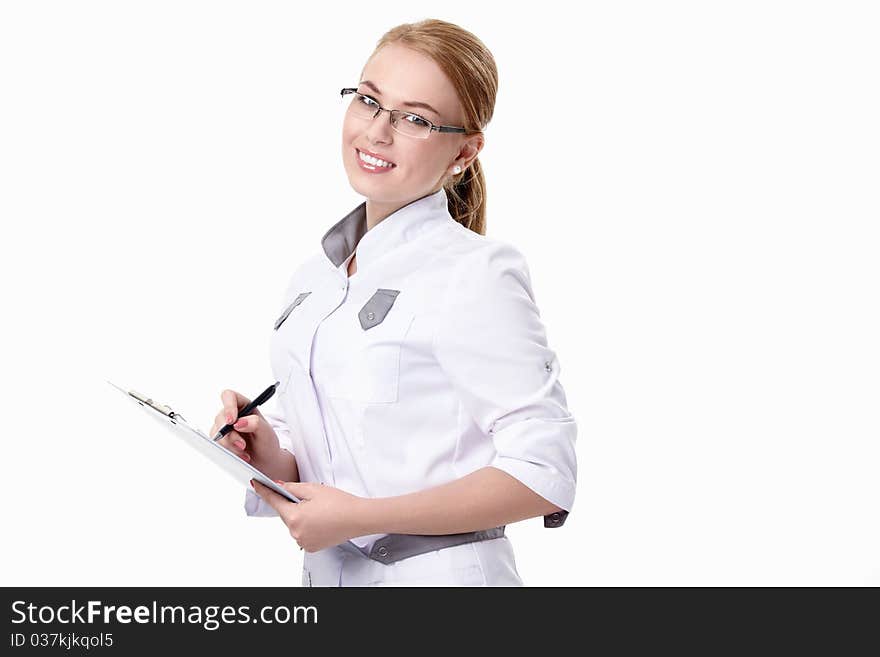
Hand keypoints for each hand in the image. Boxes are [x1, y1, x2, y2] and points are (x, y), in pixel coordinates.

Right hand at [210, 389, 288, 480]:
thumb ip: (255, 423)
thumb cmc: (267, 442)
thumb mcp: (266, 432)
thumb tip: (239, 422)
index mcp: (244, 405)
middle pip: (220, 417)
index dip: (228, 406)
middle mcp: (232, 414)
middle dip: (230, 434)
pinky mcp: (220, 440)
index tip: (232, 421)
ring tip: (245, 452)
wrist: (265, 460)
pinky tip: (241, 455)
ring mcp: (224, 427)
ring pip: (217, 433)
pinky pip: (217, 444)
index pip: (229, 396)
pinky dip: (229, 451)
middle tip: (242, 445)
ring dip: (230, 445)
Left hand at [252, 480, 366, 551]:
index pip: (273, 501)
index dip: (264, 491)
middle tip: (308, 497)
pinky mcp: (311, 546)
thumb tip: (279, 486)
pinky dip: (306, 526)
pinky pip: (302, 533)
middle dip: (291, 504)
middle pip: (285, 514)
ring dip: (300, 516)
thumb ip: (292, 487)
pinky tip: (320, 519)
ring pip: (294, 524)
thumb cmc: (340, 504)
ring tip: (318, 509)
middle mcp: (296, 533)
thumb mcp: (313, 489)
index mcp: (294, 517)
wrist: (358, 518)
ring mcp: (303, 541)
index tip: (256, 484)